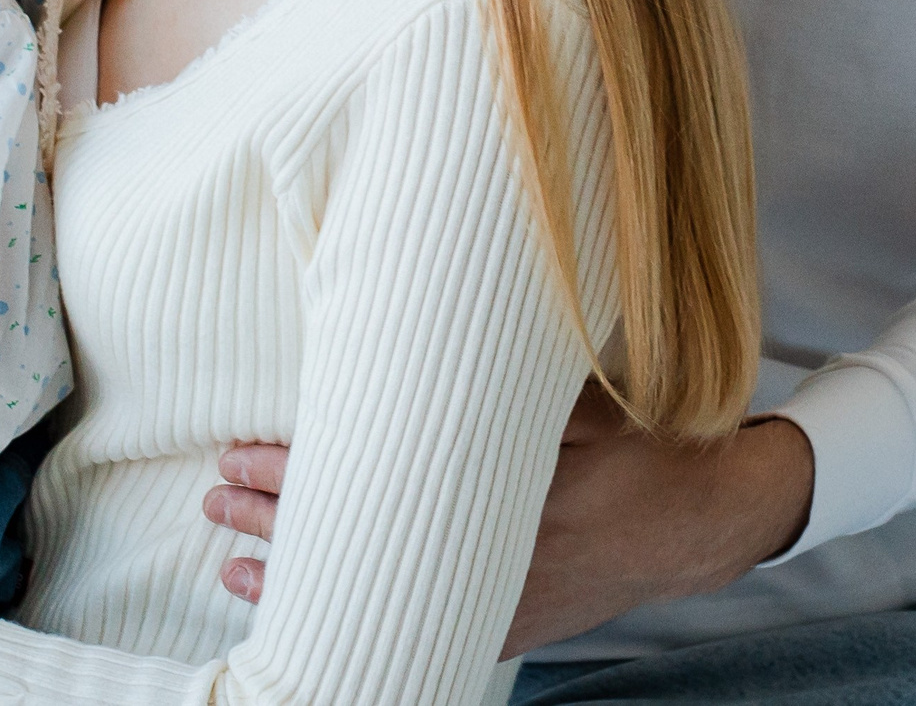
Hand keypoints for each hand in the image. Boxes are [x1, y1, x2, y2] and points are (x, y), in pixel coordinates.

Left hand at [200, 382, 814, 655]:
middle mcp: (494, 553)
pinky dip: (345, 614)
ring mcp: (498, 598)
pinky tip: (291, 603)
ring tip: (225, 557)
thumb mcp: (584, 382)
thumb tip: (433, 286)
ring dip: (296, 575)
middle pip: (356, 536)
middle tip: (212, 492)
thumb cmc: (641, 434)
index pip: (371, 477)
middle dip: (275, 518)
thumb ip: (512, 357)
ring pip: (373, 593)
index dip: (298, 468)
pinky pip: (409, 628)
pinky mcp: (504, 623)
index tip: (239, 449)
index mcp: (504, 485)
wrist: (703, 519)